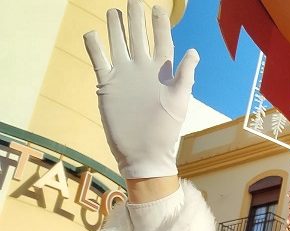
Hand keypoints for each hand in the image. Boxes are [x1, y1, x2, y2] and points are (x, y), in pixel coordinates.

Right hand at [83, 0, 198, 179]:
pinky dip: (95, 47)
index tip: (158, 7)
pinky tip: (91, 33)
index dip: (160, 24)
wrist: (144, 152)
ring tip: (113, 11)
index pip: (162, 41)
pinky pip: (99, 61)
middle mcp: (142, 70)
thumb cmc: (166, 130)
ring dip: (116, 28)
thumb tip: (193, 51)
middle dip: (136, 18)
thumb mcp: (179, 101)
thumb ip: (185, 75)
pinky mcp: (108, 85)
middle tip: (133, 1)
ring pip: (118, 44)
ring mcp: (124, 76)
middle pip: (138, 37)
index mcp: (162, 71)